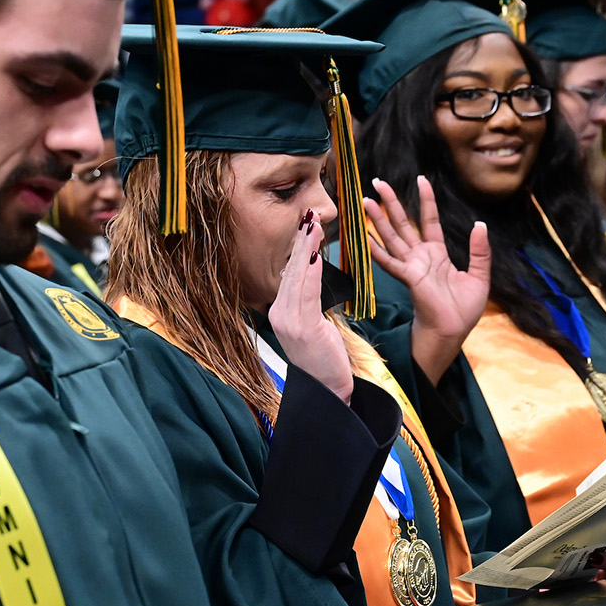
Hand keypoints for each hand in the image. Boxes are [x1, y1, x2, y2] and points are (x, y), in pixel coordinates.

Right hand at [269, 210, 353, 404]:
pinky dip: (311, 270)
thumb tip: (308, 276)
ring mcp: (287, 321)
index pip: (288, 273)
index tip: (304, 224)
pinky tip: (314, 253)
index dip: (297, 248)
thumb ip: (306, 302)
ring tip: (312, 225)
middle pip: (290, 270)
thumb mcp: (312, 326)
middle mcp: (277, 314)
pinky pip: (307, 292)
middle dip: (300, 240)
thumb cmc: (323, 360)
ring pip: (297, 277)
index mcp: (278, 312)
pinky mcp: (302, 327)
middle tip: (307, 213)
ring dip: (306, 248)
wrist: (327, 392)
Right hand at [365, 176, 490, 382]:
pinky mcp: (408, 277)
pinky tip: (364, 237)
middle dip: (391, 202)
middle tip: (378, 182)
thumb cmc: (464, 309)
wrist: (453, 330)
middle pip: (403, 223)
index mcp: (437, 253)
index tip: (421, 180)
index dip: (426, 200)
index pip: (429, 220)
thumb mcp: (479, 275)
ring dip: (378, 219)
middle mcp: (421, 256)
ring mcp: (412, 266)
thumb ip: (479, 251)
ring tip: (366, 200)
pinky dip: (375, 250)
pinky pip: (389, 261)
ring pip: (392, 236)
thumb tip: (479, 224)